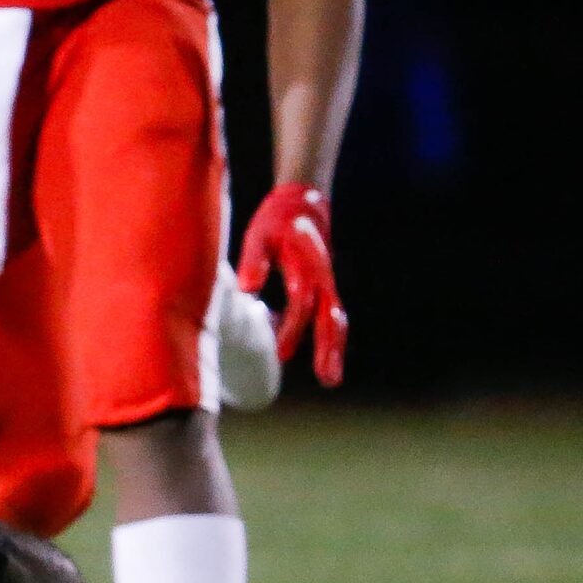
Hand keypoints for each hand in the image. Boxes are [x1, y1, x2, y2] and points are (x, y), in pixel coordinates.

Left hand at [236, 182, 346, 386]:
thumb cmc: (276, 220)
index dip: (291, 329)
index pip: (301, 302)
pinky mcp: (324, 287)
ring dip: (334, 349)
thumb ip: (255, 261)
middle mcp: (323, 278)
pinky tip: (320, 360)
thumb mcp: (260, 235)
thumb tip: (247, 289)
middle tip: (327, 380)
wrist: (304, 203)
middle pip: (331, 318)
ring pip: (336, 320)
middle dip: (328, 349)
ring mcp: (327, 283)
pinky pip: (330, 316)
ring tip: (331, 380)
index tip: (279, 355)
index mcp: (306, 265)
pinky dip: (328, 338)